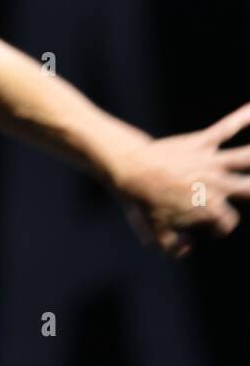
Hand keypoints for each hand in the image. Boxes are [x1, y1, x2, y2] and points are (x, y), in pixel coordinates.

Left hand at [111, 101, 249, 258]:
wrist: (127, 167)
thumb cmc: (140, 201)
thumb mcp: (154, 233)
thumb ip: (172, 248)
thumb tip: (189, 247)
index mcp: (211, 208)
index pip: (226, 222)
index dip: (217, 226)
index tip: (206, 225)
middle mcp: (218, 184)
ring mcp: (211, 161)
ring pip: (246, 156)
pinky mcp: (201, 142)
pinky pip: (226, 128)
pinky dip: (242, 117)